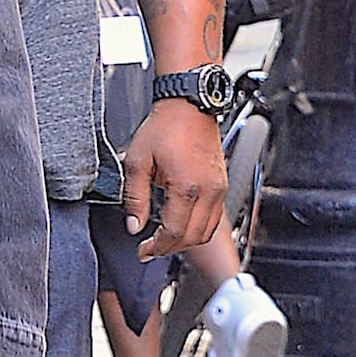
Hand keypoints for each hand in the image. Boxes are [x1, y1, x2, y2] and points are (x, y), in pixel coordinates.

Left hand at [122, 96, 226, 257]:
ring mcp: (219, 188)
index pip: (174, 232)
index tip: (143, 251)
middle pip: (193, 237)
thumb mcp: (137, 162)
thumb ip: (134, 198)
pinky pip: (214, 218)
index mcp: (187, 187)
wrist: (189, 105)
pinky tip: (180, 225)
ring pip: (207, 231)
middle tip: (150, 249)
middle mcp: (209, 190)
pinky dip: (197, 228)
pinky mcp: (222, 184)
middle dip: (170, 248)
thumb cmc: (164, 127)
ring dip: (185, 241)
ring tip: (164, 240)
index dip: (157, 247)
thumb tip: (134, 226)